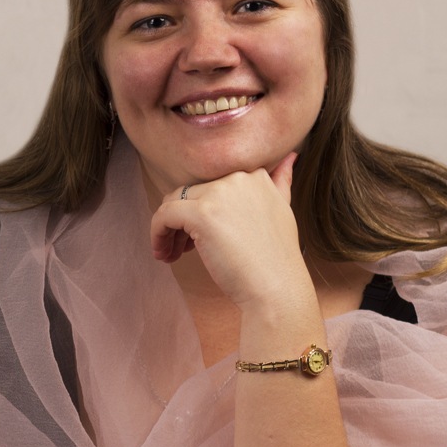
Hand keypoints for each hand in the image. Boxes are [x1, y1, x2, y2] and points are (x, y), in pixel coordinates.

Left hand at [148, 152, 307, 308]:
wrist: (277, 290)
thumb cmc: (276, 260)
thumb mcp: (284, 211)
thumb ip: (280, 183)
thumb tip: (289, 156)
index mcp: (255, 175)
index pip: (211, 184)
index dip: (202, 207)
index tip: (201, 234)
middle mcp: (238, 178)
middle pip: (191, 193)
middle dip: (183, 220)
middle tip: (183, 249)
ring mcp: (219, 193)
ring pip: (174, 202)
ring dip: (168, 228)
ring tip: (172, 253)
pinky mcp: (201, 214)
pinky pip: (163, 216)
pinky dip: (157, 234)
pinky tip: (163, 254)